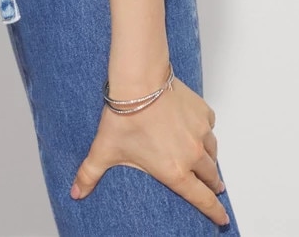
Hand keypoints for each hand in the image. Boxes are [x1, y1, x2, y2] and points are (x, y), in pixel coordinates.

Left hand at [69, 76, 230, 226]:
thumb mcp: (104, 150)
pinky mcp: (202, 111)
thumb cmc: (125, 116)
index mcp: (175, 172)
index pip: (202, 199)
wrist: (140, 81)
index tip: (222, 218)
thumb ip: (90, 175)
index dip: (214, 212)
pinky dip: (205, 130)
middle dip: (213, 186)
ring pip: (213, 152)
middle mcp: (193, 154)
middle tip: (213, 189)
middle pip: (211, 177)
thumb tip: (76, 192)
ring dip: (210, 159)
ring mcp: (200, 132)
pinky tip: (197, 129)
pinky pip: (209, 126)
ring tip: (206, 162)